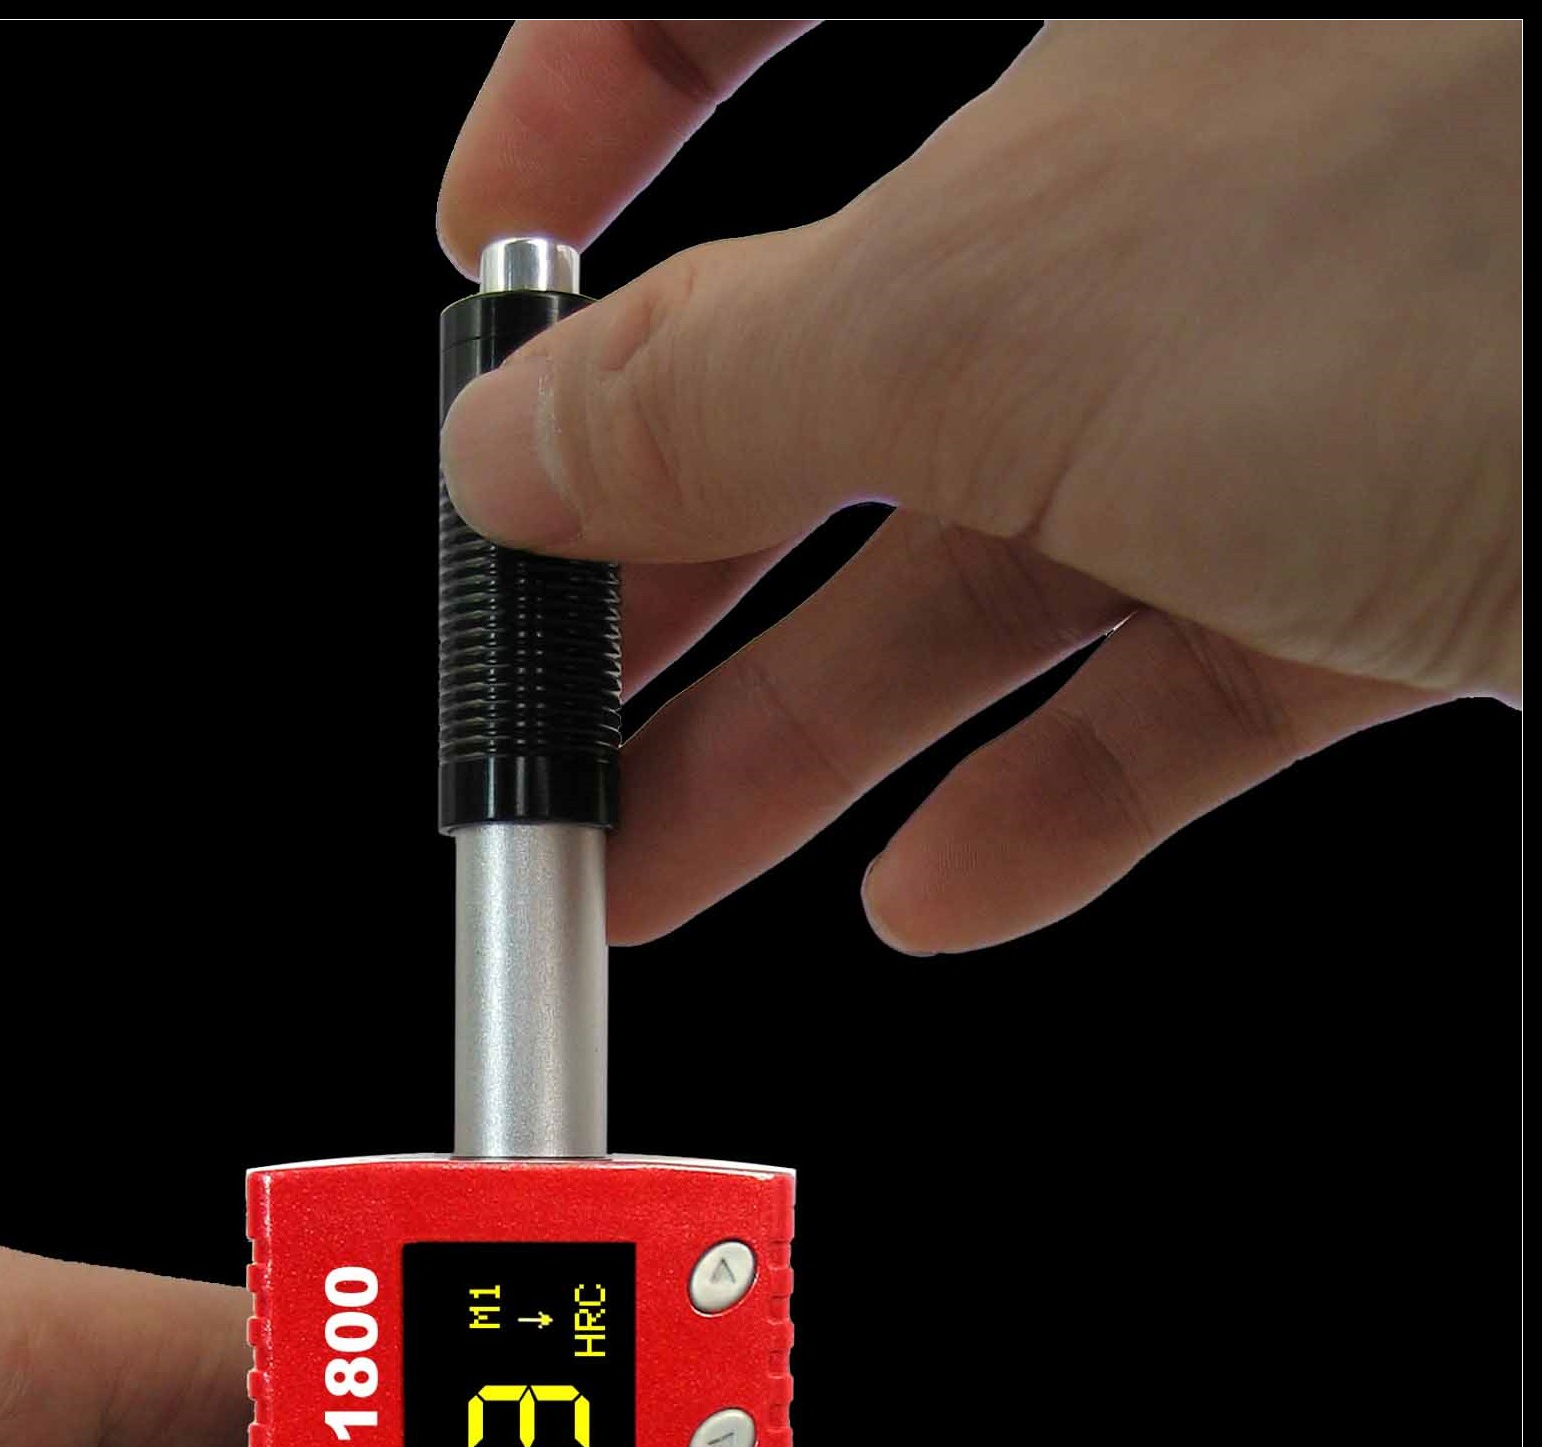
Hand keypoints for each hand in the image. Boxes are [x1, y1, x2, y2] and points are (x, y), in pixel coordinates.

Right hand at [438, 19, 1518, 953]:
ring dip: (821, 726)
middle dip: (675, 556)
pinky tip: (951, 881)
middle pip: (852, 345)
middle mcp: (1182, 142)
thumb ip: (721, 388)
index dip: (573, 131)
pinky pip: (1188, 669)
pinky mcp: (1409, 536)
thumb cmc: (1482, 222)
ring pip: (1002, 543)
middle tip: (551, 714)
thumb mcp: (999, 312)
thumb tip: (528, 449)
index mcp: (1066, 0)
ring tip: (667, 865)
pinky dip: (1063, 789)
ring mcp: (1301, 344)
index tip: (482, 295)